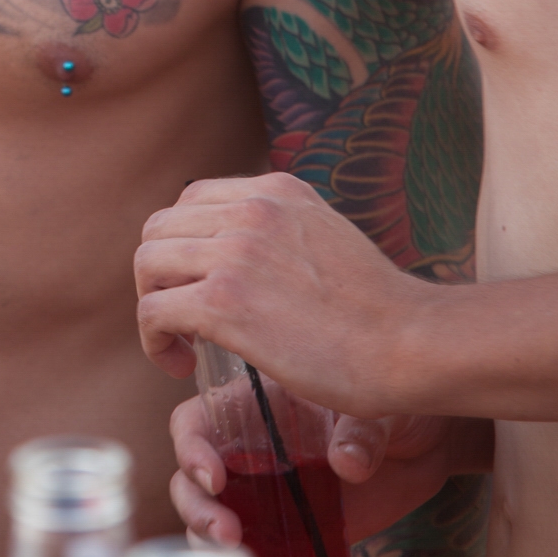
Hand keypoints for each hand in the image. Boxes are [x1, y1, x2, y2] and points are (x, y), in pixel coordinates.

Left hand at [135, 172, 435, 418]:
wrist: (410, 343)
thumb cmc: (377, 310)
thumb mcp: (326, 235)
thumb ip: (284, 232)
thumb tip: (245, 250)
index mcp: (275, 190)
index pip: (191, 200)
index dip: (182, 247)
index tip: (197, 286)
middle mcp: (250, 210)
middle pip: (160, 230)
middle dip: (160, 277)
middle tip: (182, 321)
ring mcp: (235, 253)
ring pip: (147, 266)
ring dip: (153, 308)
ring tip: (179, 345)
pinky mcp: (224, 303)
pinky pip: (153, 312)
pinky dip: (155, 342)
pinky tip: (181, 366)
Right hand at [169, 392, 492, 546]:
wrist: (430, 443)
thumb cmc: (395, 404)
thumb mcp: (378, 405)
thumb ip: (362, 429)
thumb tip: (348, 465)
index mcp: (253, 406)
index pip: (196, 423)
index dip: (191, 449)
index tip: (215, 478)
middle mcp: (249, 451)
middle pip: (193, 480)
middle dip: (197, 509)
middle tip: (228, 534)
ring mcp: (268, 496)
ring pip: (215, 522)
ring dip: (214, 548)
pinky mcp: (296, 533)